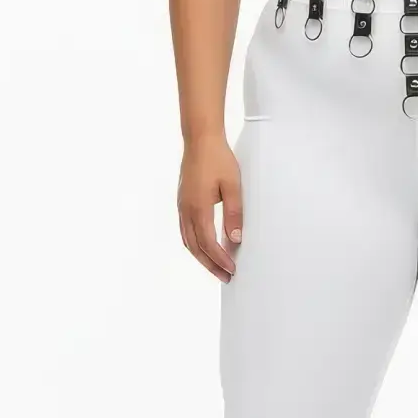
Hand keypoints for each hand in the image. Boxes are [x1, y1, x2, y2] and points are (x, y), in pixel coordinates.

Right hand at [178, 138, 242, 281]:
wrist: (200, 140)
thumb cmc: (218, 159)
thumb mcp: (233, 186)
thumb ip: (234, 213)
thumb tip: (235, 238)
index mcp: (198, 208)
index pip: (209, 243)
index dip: (220, 259)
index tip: (232, 270)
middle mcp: (186, 211)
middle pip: (196, 248)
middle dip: (210, 265)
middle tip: (225, 277)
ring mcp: (182, 207)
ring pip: (188, 241)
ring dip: (201, 257)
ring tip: (215, 267)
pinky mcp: (182, 202)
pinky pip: (185, 231)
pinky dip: (194, 245)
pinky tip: (203, 247)